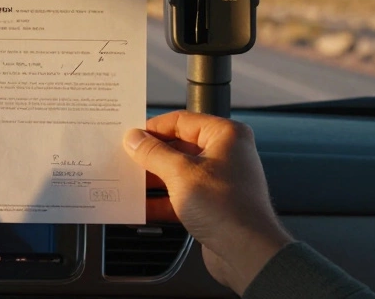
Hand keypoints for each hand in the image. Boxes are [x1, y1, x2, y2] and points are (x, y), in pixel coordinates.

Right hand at [123, 111, 292, 294]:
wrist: (247, 253)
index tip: (131, 136)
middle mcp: (226, 154)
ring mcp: (220, 181)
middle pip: (179, 146)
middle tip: (126, 159)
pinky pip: (183, 196)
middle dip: (152, 156)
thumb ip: (154, 153)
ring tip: (129, 182)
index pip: (182, 121)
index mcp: (226, 135)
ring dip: (155, 179)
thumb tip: (134, 139)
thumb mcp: (180, 173)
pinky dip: (163, 201)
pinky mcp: (213, 205)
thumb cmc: (227, 208)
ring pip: (179, 173)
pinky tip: (142, 208)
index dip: (154, 128)